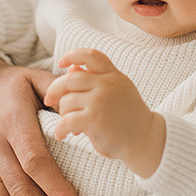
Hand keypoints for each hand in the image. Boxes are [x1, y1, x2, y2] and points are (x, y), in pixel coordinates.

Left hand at [44, 49, 165, 177]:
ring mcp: (100, 101)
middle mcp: (107, 84)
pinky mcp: (94, 119)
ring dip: (63, 114)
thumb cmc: (128, 117)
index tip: (62, 63)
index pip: (91, 55)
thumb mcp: (117, 91)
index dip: (72, 56)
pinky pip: (66, 120)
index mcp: (114, 75)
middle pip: (70, 79)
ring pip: (67, 101)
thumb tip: (71, 69)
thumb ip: (96, 79)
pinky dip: (60, 129)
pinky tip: (62, 135)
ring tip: (70, 125)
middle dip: (55, 90)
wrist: (145, 140)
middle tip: (49, 100)